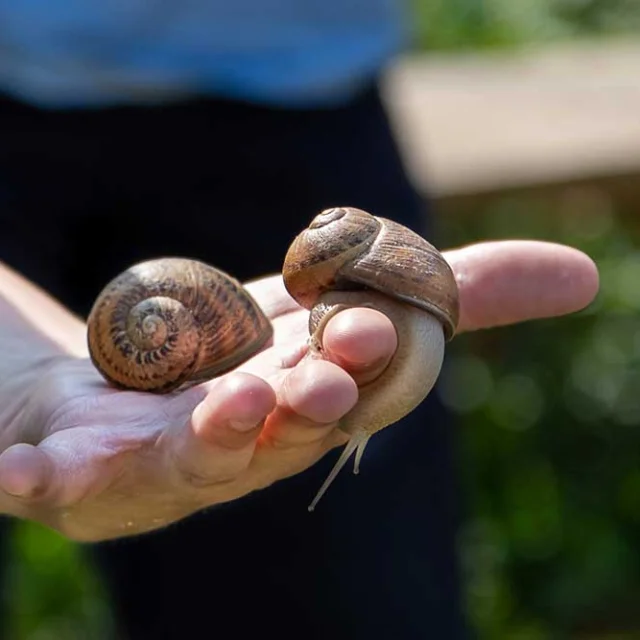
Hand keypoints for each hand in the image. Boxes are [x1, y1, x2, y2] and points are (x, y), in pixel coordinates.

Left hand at [0, 241, 597, 540]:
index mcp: (301, 406)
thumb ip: (454, 292)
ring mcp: (149, 461)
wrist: (133, 382)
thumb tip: (586, 276)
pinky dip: (35, 476)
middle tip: (315, 376)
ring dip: (202, 437)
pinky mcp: (71, 460)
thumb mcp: (345, 301)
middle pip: (270, 431)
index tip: (375, 330)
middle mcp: (235, 445)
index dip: (366, 364)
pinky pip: (52, 475)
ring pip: (180, 459)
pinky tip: (15, 473)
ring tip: (226, 404)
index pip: (345, 391)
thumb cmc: (249, 351)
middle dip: (296, 406)